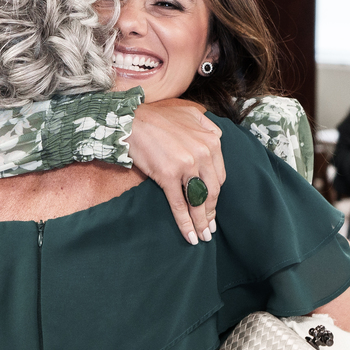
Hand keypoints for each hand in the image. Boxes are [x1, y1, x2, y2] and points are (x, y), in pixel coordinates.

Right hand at [129, 100, 224, 244]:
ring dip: (201, 222)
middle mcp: (203, 153)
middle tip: (210, 227)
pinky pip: (180, 204)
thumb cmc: (157, 117)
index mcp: (211, 141)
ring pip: (198, 200)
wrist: (130, 120)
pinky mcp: (168, 175)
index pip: (219, 175)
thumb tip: (216, 139)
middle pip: (212, 190)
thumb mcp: (190, 113)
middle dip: (211, 212)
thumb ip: (207, 126)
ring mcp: (186, 165)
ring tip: (202, 236)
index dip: (216, 195)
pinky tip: (189, 235)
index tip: (212, 206)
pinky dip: (185, 223)